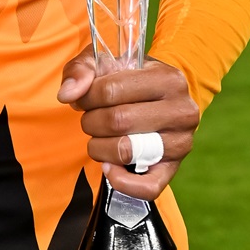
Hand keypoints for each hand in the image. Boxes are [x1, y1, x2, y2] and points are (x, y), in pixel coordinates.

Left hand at [57, 53, 199, 200]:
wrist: (160, 99)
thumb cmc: (129, 79)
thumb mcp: (106, 62)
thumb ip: (82, 70)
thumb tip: (67, 95)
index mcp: (168, 78)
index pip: (110, 90)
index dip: (86, 97)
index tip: (85, 99)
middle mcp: (182, 110)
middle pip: (117, 121)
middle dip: (91, 122)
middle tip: (90, 119)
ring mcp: (181, 142)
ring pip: (125, 151)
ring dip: (99, 147)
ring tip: (99, 138)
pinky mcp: (174, 169)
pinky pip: (147, 187)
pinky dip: (120, 181)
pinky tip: (108, 168)